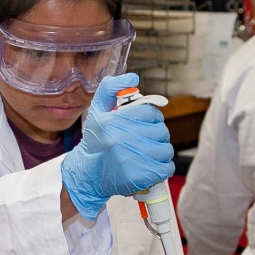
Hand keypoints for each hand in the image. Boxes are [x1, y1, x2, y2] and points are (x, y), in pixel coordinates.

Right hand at [59, 73, 174, 218]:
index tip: (143, 124)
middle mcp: (122, 139)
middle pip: (161, 131)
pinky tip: (150, 166)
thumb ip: (111, 88)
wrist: (88, 174)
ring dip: (160, 152)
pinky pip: (166, 168)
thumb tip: (133, 77)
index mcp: (114, 121)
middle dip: (156, 135)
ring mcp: (131, 159)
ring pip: (165, 150)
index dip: (151, 118)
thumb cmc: (96, 141)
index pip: (151, 112)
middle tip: (145, 140)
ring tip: (147, 154)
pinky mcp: (140, 177)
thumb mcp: (97, 109)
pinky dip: (162, 168)